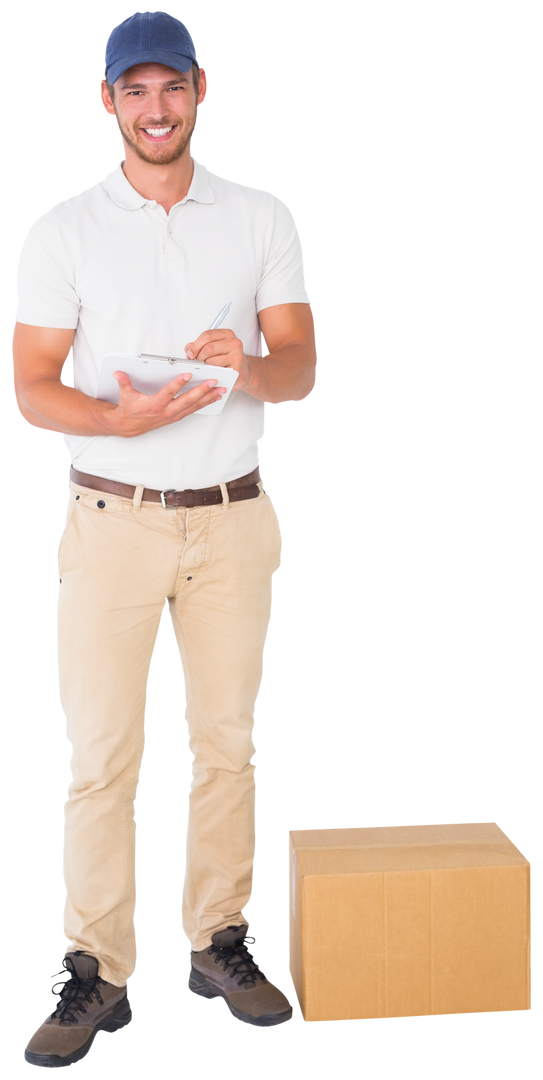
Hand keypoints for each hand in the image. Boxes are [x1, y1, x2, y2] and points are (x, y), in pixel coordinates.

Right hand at [110, 369, 225, 437]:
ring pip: (194, 406)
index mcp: (155, 404)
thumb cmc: (130, 409)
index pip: (169, 392)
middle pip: (187, 400)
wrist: (129, 426)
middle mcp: (167, 411)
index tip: (188, 374)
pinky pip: (193, 409)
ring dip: (208, 398)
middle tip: (213, 382)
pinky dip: (205, 403)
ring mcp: (173, 415)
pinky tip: (214, 397)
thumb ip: (124, 382)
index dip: (179, 383)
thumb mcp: (125, 395)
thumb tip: (118, 373)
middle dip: (202, 391)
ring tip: (220, 390)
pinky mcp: (177, 416)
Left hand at [185, 329, 251, 392]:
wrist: (244, 372)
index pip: (207, 335)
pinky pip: (217, 371)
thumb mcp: (214, 348)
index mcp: (227, 334)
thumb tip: (189, 350)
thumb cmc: (227, 359)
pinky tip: (212, 373)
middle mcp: (234, 343)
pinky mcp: (237, 369)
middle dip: (198, 357)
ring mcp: (237, 355)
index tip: (190, 354)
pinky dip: (211, 373)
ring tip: (205, 368)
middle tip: (197, 363)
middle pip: (208, 348)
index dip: (195, 346)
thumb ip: (199, 346)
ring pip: (211, 361)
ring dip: (204, 367)